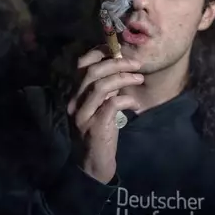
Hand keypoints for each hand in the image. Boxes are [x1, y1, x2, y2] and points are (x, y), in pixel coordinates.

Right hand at [67, 46, 142, 183]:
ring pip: (102, 86)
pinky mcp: (95, 126)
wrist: (93, 164)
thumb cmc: (100, 131)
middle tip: (136, 64)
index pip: (82, 64)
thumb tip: (120, 65)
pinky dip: (126, 100)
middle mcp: (75, 101)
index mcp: (76, 93)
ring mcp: (84, 114)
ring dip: (124, 79)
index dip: (100, 53)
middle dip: (118, 63)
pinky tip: (135, 104)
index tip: (119, 50)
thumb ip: (106, 87)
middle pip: (93, 72)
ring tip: (139, 79)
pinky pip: (112, 105)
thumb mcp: (100, 105)